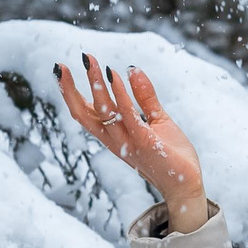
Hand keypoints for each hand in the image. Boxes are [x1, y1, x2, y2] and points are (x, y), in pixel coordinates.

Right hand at [56, 52, 207, 231]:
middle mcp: (115, 139)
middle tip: (62, 65)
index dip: (69, 92)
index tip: (61, 69)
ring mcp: (128, 142)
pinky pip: (129, 116)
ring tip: (91, 62)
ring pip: (104, 111)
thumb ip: (144, 96)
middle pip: (83, 114)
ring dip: (96, 85)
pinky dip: (121, 94)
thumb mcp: (155, 120)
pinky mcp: (145, 142)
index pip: (84, 112)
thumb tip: (132, 68)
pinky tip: (116, 76)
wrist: (186, 185)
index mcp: (113, 135)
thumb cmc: (170, 156)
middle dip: (70, 90)